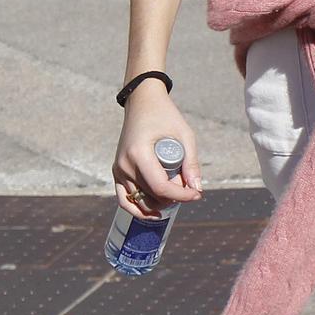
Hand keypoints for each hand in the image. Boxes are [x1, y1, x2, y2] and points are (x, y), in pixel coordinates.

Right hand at [111, 83, 201, 218]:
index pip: (160, 187)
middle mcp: (124, 165)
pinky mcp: (117, 172)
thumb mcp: (184, 134)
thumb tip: (197, 189)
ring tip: (176, 192)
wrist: (142, 102)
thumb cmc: (164, 115)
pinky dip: (139, 209)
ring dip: (160, 203)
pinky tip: (156, 212)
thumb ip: (191, 163)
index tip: (197, 194)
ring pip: (140, 202)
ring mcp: (118, 170)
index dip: (181, 196)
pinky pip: (125, 200)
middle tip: (188, 185)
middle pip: (151, 196)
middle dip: (173, 197)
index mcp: (139, 154)